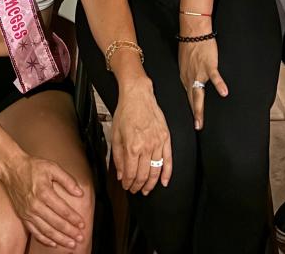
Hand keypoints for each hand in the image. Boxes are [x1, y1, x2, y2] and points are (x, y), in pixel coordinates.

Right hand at [0, 152, 85, 248]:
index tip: (82, 224)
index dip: (73, 218)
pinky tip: (54, 243)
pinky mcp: (23, 216)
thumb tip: (80, 192)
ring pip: (46, 230)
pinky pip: (35, 232)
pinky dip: (45, 240)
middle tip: (80, 238)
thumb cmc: (33, 167)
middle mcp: (35, 205)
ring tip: (71, 244)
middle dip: (70, 232)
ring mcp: (28, 212)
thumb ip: (67, 180)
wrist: (12, 169)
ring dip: (60, 239)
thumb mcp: (52, 167)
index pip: (62, 210)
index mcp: (44, 192)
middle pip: (56, 223)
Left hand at [111, 77, 171, 194]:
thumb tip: (121, 174)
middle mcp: (146, 146)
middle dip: (138, 186)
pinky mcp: (166, 138)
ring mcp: (158, 143)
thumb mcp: (115, 134)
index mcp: (132, 146)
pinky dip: (167, 173)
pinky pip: (169, 159)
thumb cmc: (125, 112)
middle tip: (135, 190)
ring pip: (156, 171)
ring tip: (146, 189)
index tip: (126, 186)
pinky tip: (164, 182)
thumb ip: (118, 157)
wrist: (138, 95)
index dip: (128, 183)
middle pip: (143, 175)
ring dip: (151, 183)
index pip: (131, 174)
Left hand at [178, 39, 227, 129]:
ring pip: (198, 93)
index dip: (191, 109)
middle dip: (194, 114)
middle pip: (192, 99)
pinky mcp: (209, 65)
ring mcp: (199, 72)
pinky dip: (219, 85)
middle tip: (197, 127)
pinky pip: (214, 77)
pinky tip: (225, 93)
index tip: (194, 120)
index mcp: (185, 77)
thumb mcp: (184, 62)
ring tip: (201, 121)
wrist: (193, 31)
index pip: (188, 96)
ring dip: (199, 108)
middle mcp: (190, 77)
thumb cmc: (189, 45)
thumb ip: (188, 73)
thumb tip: (191, 81)